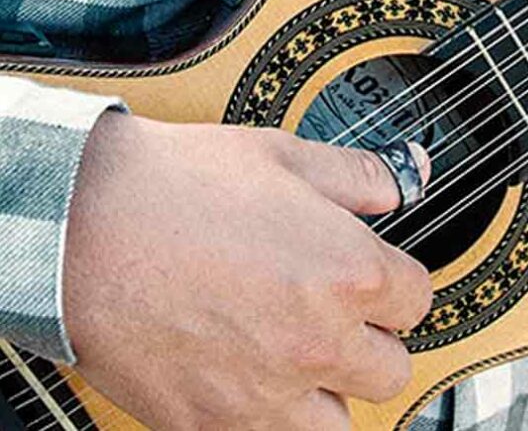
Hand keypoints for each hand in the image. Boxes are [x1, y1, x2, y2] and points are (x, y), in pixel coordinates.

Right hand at [63, 113, 431, 429]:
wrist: (75, 226)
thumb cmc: (173, 187)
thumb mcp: (283, 156)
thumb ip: (360, 176)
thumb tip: (400, 183)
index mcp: (348, 273)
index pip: (418, 302)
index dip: (397, 283)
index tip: (377, 278)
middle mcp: (317, 342)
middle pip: (391, 370)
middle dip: (372, 341)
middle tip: (338, 317)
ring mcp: (263, 392)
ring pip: (339, 424)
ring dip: (329, 392)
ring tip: (298, 357)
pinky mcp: (209, 423)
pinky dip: (266, 416)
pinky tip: (247, 377)